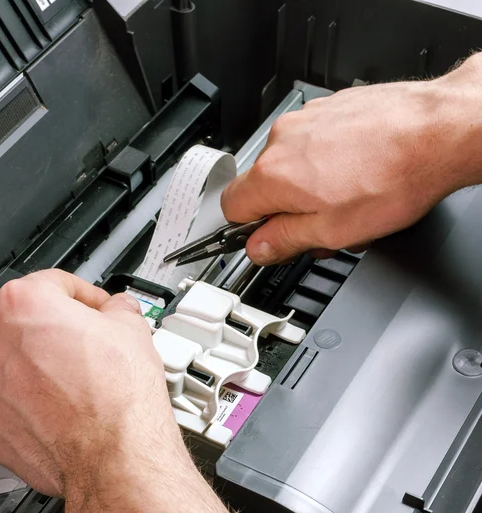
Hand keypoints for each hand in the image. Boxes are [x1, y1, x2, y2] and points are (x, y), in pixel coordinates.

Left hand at [0, 271, 317, 512]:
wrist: (116, 456)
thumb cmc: (119, 394)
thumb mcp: (132, 328)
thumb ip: (117, 309)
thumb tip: (119, 312)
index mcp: (24, 305)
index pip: (53, 283)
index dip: (84, 294)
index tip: (96, 308)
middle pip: (29, 323)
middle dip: (60, 331)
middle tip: (92, 345)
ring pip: (17, 364)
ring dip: (44, 368)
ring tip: (82, 383)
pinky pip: (12, 402)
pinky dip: (34, 403)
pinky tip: (67, 409)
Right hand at [222, 54, 481, 264]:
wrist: (438, 130)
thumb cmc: (394, 177)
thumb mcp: (331, 231)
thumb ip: (284, 241)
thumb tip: (259, 248)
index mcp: (272, 176)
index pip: (231, 208)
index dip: (250, 230)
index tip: (267, 238)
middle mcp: (281, 141)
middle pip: (263, 187)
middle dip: (286, 212)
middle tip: (319, 228)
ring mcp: (306, 120)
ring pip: (290, 166)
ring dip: (309, 189)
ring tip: (347, 200)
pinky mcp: (330, 109)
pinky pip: (313, 143)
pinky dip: (326, 163)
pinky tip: (357, 173)